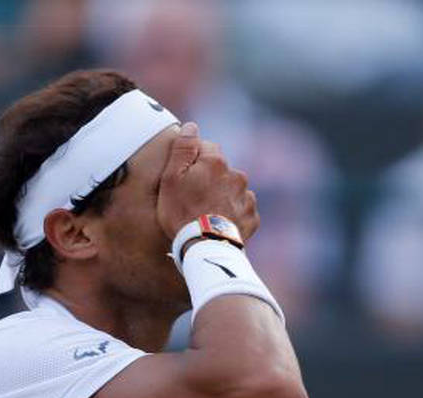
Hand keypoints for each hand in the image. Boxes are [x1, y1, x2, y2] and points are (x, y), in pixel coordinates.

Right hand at [157, 122, 259, 242]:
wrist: (204, 247)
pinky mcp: (251, 217)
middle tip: (192, 199)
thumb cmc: (182, 212)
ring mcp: (246, 197)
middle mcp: (236, 175)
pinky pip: (241, 209)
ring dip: (222, 196)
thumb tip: (191, 126)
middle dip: (209, 179)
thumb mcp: (171, 178)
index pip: (206, 148)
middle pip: (220, 170)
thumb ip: (182, 149)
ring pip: (232, 189)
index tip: (184, 179)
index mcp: (216, 162)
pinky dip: (232, 214)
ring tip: (206, 214)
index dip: (193, 162)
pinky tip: (218, 224)